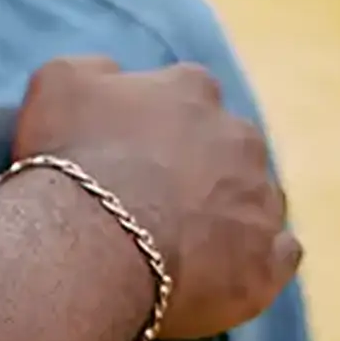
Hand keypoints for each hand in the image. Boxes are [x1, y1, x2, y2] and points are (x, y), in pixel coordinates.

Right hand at [12, 55, 299, 340]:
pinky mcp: (268, 261)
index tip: (134, 151)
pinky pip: (280, 254)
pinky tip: (225, 271)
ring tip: (187, 243)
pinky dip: (258, 259)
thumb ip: (96, 69)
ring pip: (257, 198)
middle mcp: (239, 136)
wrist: (91, 244)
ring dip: (231, 213)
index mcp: (193, 89)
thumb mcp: (59, 82)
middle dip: (203, 168)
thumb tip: (114, 74)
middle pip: (229, 147)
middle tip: (158, 200)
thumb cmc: (72, 159)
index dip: (160, 125)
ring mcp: (260, 199)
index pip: (189, 95)